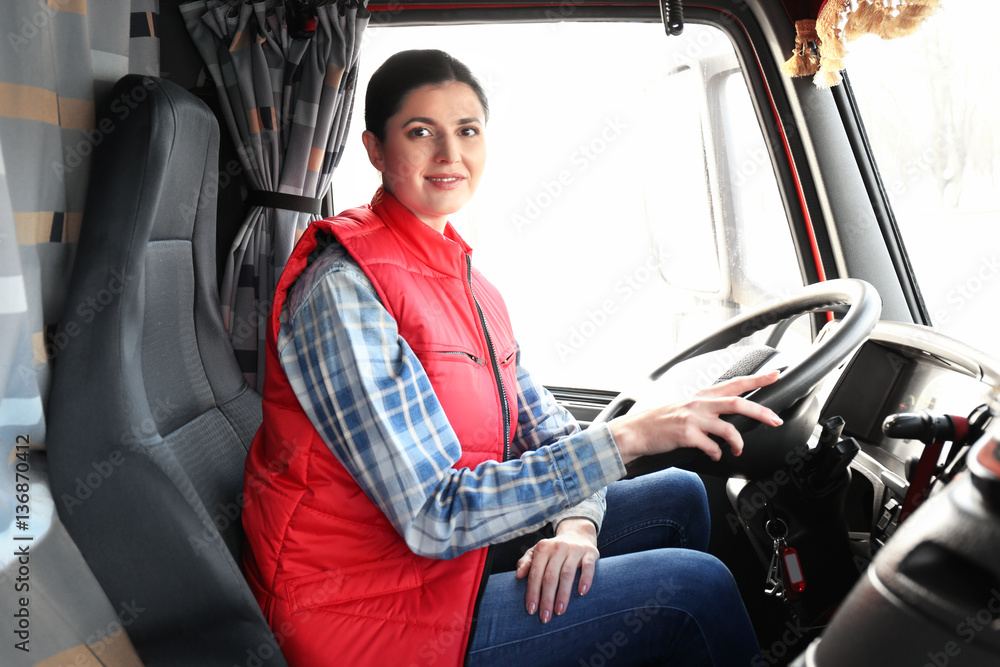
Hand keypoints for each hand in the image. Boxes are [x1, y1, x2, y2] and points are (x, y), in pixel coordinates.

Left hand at [516, 519, 598, 622]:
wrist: (578, 534)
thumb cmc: (554, 550)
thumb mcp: (538, 552)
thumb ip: (526, 562)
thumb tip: (518, 575)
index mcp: (543, 548)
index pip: (536, 573)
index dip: (533, 592)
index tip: (531, 610)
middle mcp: (558, 548)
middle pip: (550, 576)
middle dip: (546, 599)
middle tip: (544, 617)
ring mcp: (574, 550)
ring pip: (567, 574)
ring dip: (563, 595)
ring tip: (559, 611)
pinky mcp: (590, 553)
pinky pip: (588, 567)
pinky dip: (585, 579)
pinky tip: (582, 593)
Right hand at [609, 370, 783, 464]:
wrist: (635, 431)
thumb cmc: (658, 421)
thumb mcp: (683, 407)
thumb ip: (704, 408)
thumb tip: (725, 415)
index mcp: (700, 395)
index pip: (735, 383)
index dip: (757, 379)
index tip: (775, 376)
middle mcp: (699, 403)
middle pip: (738, 403)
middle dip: (761, 412)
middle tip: (776, 420)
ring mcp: (693, 419)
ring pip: (728, 429)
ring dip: (739, 443)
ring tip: (739, 450)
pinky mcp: (686, 435)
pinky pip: (711, 447)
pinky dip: (716, 455)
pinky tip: (713, 457)